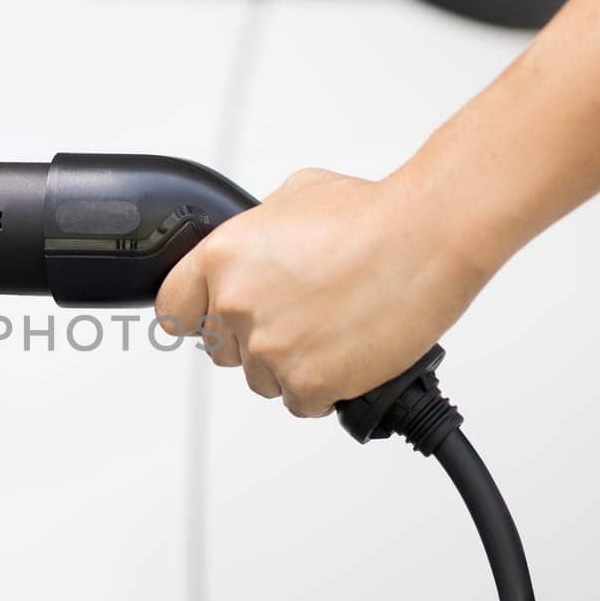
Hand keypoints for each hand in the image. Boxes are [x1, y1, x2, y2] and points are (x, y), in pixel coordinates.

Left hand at [155, 167, 496, 416]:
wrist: (426, 238)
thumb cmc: (372, 214)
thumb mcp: (293, 198)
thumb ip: (256, 234)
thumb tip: (252, 251)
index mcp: (222, 258)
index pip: (174, 310)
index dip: (197, 316)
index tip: (211, 321)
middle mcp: (237, 305)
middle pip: (222, 349)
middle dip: (255, 338)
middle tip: (300, 316)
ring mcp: (270, 349)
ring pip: (262, 379)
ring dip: (291, 364)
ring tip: (334, 327)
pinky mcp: (309, 383)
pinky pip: (301, 402)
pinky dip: (324, 387)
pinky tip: (349, 351)